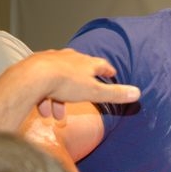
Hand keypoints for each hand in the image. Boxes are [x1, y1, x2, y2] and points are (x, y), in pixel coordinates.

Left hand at [19, 49, 140, 119]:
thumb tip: (137, 93)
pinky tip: (44, 109)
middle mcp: (69, 58)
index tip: (111, 73)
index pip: (101, 64)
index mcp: (86, 62)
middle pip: (79, 71)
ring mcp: (51, 60)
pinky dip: (44, 96)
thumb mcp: (95, 92)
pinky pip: (43, 82)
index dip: (107, 70)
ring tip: (58, 113)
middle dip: (81, 86)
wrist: (33, 77)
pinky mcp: (34, 66)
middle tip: (83, 96)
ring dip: (60, 97)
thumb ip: (115, 94)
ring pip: (59, 79)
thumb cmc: (65, 82)